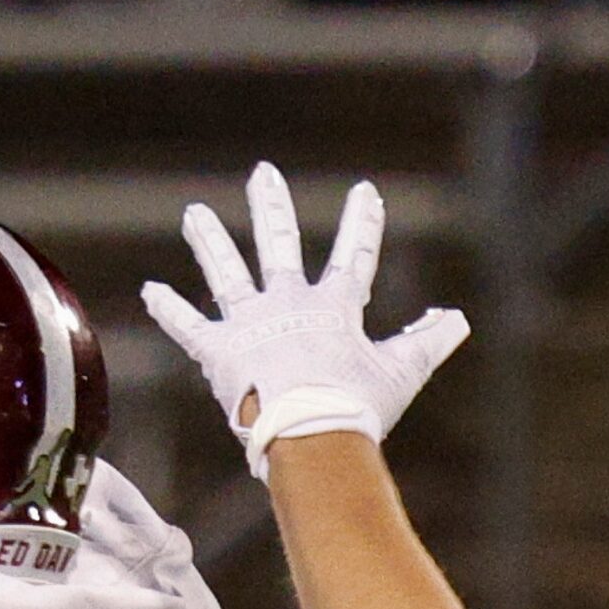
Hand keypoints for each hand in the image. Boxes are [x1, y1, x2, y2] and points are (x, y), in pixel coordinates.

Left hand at [142, 162, 469, 476]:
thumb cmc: (357, 408)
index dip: (364, 225)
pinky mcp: (221, 352)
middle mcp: (289, 304)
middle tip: (263, 172)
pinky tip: (150, 291)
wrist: (311, 436)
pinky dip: (169, 311)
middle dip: (273, 207)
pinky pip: (190, 328)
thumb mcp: (401, 372)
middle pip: (280, 245)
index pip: (355, 256)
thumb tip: (458, 319)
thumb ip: (428, 342)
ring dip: (209, 241)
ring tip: (193, 213)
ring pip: (227, 273)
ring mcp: (251, 325)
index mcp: (335, 308)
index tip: (367, 192)